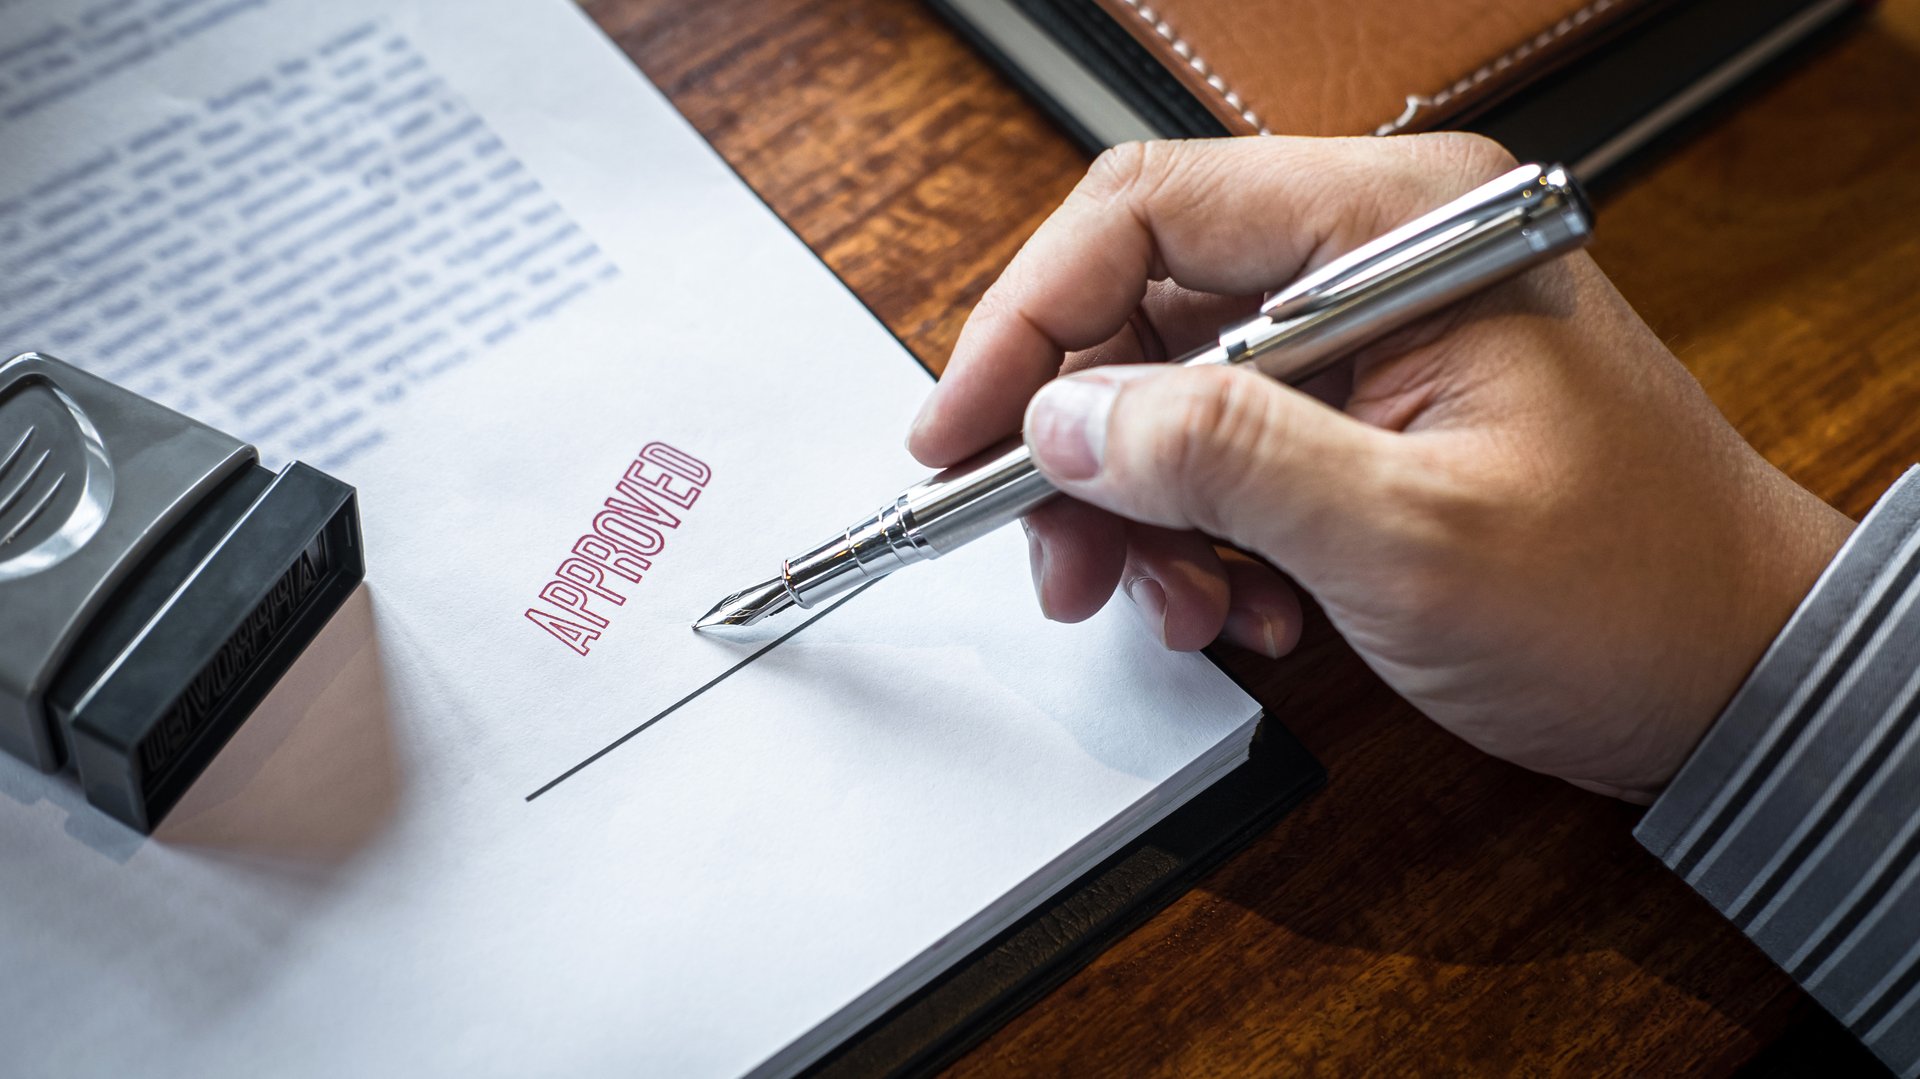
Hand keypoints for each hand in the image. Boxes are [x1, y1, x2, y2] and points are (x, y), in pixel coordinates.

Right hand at [907, 135, 1854, 801]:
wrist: (1733, 674)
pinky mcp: (1361, 412)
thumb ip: (1226, 459)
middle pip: (1142, 308)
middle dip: (1079, 444)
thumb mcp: (1408, 536)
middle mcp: (1372, 259)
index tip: (961, 435)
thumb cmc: (1631, 594)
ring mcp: (1366, 337)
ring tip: (1172, 608)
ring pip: (1169, 392)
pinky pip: (1225, 452)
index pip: (1146, 213)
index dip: (1027, 321)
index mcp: (1396, 228)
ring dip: (1139, 511)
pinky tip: (1241, 611)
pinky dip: (1201, 538)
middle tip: (1059, 557)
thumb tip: (1067, 420)